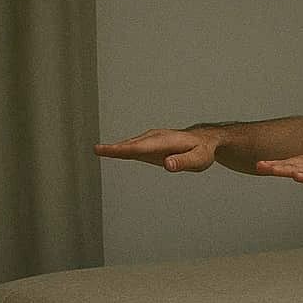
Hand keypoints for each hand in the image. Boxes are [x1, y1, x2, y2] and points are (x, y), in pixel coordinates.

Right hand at [93, 127, 216, 171]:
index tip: (107, 149)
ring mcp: (152, 140)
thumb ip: (183, 162)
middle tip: (96, 150)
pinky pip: (134, 146)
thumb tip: (167, 164)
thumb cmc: (202, 151)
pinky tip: (113, 152)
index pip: (140, 147)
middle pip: (131, 144)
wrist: (205, 141)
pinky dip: (122, 149)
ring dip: (116, 148)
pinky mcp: (151, 145)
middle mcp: (155, 138)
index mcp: (164, 141)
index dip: (122, 149)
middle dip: (114, 148)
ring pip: (131, 144)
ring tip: (99, 150)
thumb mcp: (198, 159)